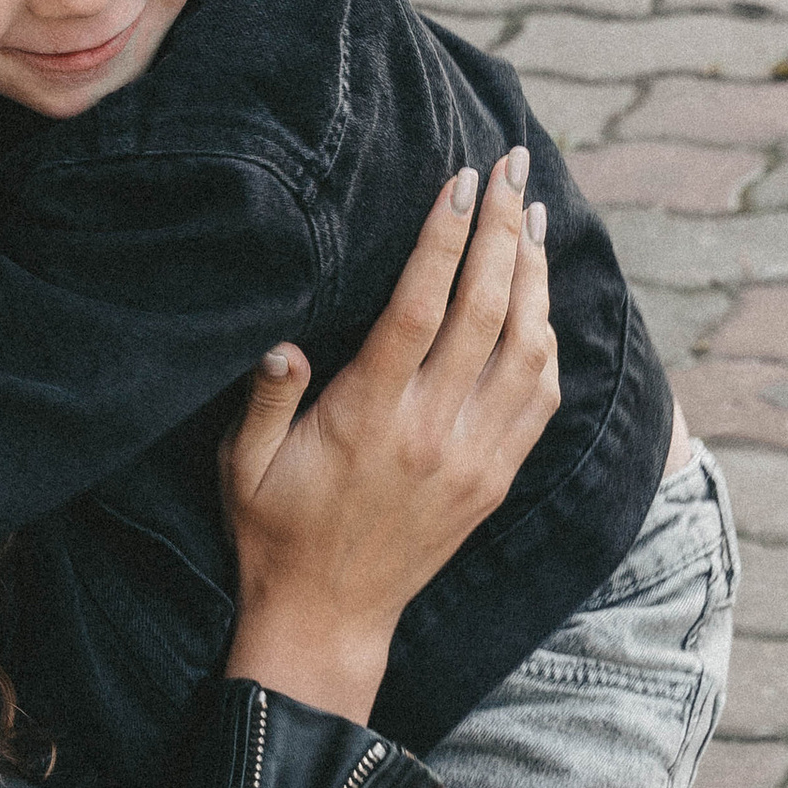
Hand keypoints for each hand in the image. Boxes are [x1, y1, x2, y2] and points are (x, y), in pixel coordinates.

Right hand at [222, 153, 557, 717]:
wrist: (328, 619)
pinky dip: (547, 340)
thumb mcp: (240, 466)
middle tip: (510, 167)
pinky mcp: (494, 478)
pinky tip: (539, 300)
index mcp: (368, 418)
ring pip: (527, 348)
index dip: (446, 238)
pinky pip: (539, 398)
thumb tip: (280, 344)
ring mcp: (473, 457)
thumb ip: (262, 400)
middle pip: (487, 310)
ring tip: (531, 215)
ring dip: (535, 275)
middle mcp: (432, 432)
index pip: (422, 307)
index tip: (461, 181)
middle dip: (502, 229)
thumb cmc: (273, 532)